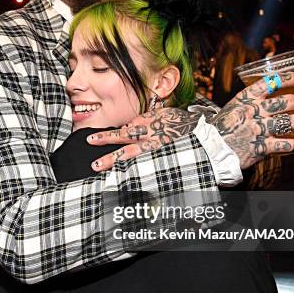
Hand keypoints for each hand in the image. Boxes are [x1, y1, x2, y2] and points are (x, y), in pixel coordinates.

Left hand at [87, 107, 202, 170]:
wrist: (204, 133)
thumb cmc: (184, 123)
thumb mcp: (165, 113)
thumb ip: (149, 118)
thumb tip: (132, 124)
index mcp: (150, 121)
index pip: (128, 126)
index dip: (114, 133)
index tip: (100, 137)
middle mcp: (149, 133)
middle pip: (123, 136)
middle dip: (106, 138)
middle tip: (89, 140)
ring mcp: (154, 147)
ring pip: (128, 153)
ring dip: (111, 159)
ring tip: (96, 164)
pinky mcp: (159, 158)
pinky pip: (140, 166)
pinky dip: (128, 172)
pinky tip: (116, 179)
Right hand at [212, 73, 293, 168]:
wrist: (209, 151)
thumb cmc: (219, 130)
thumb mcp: (231, 109)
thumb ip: (248, 104)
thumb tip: (266, 99)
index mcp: (244, 99)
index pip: (271, 82)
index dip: (290, 79)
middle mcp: (252, 112)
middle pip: (285, 102)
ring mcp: (257, 130)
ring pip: (289, 122)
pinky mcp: (260, 148)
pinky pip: (284, 144)